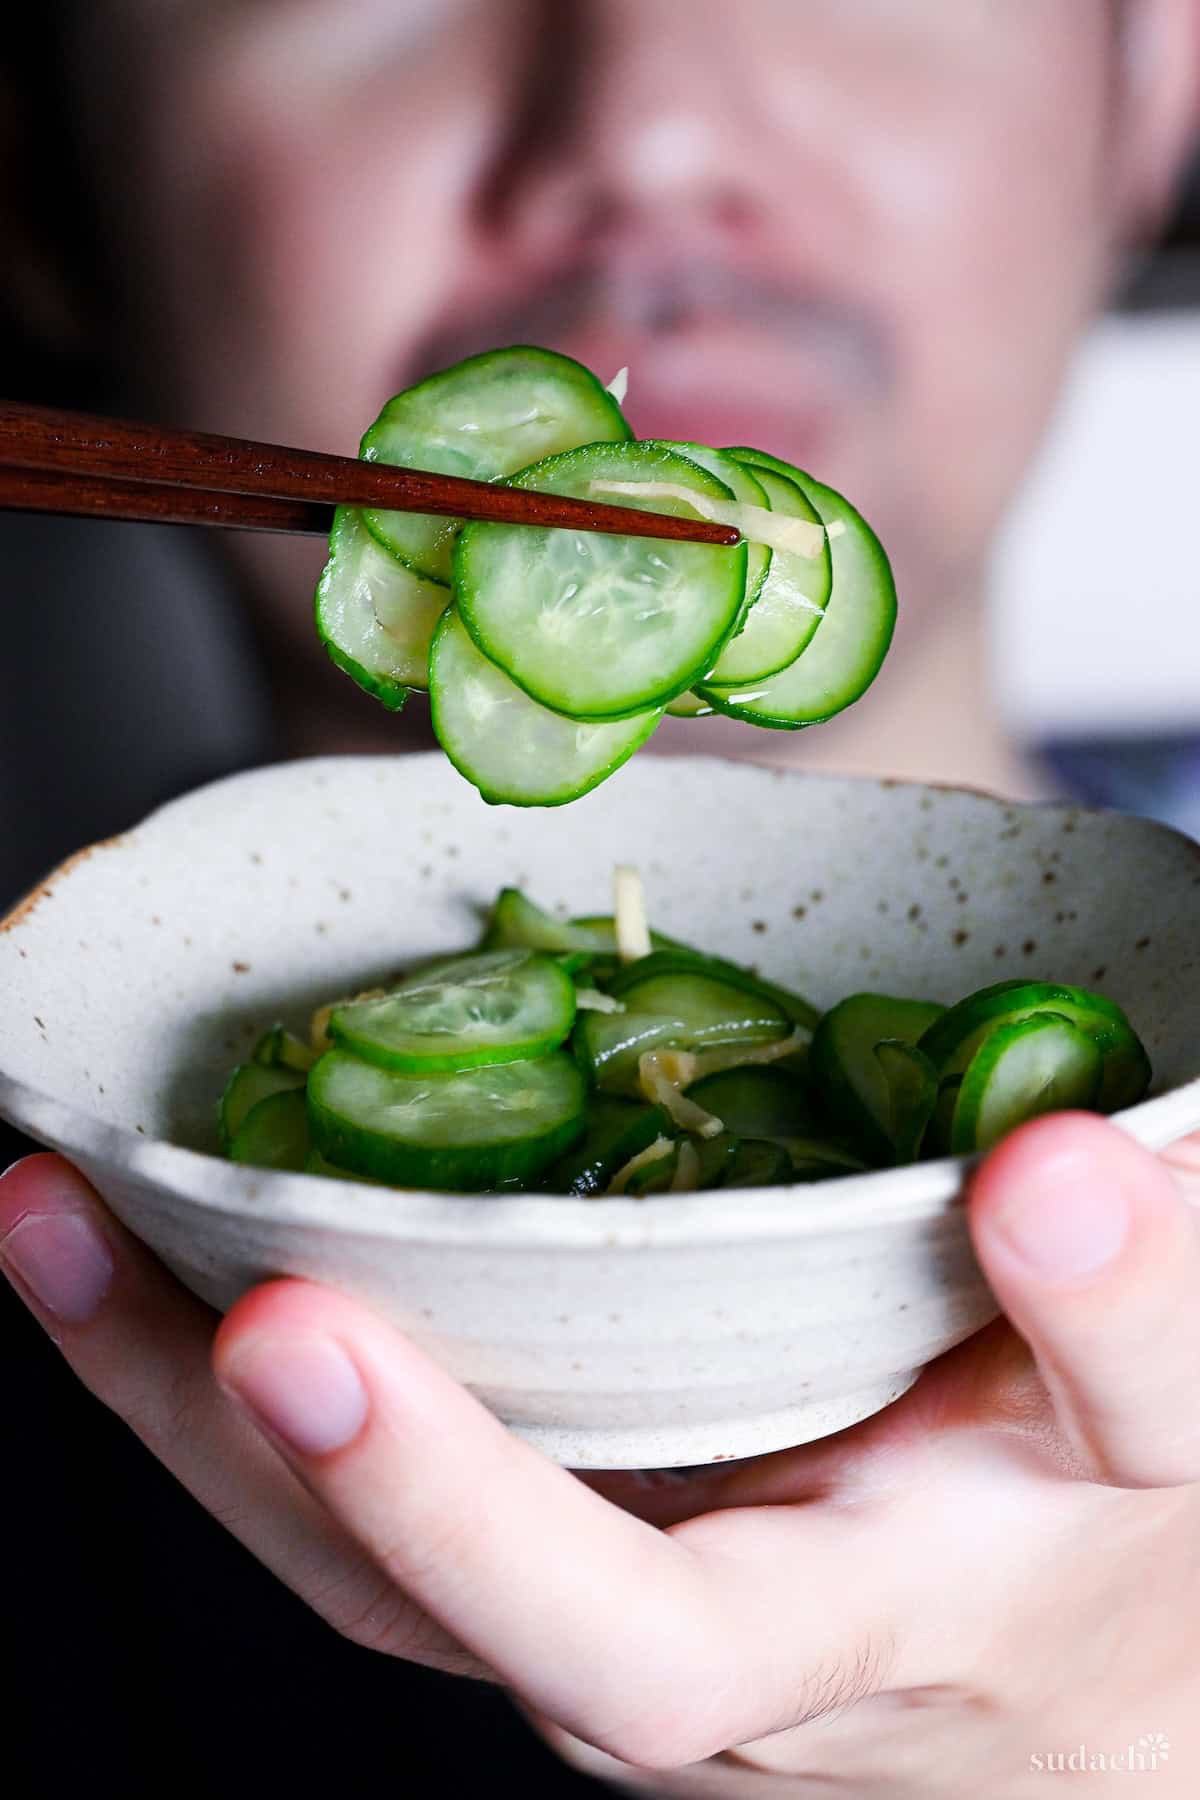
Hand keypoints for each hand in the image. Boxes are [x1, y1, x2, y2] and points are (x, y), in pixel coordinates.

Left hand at [2, 1115, 1198, 1797]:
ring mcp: (592, 1622)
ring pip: (351, 1568)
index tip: (309, 1318)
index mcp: (828, 1644)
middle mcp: (672, 1672)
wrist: (1107, 1687)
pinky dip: (232, 1389)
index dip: (474, 1497)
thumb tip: (1045, 1172)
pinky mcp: (567, 1562)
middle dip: (238, 1442)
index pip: (632, 1638)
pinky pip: (375, 1507)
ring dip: (174, 1402)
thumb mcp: (1188, 1435)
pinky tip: (159, 1255)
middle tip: (102, 1239)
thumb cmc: (1145, 1549)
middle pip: (406, 1615)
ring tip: (53, 1224)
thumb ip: (1132, 1316)